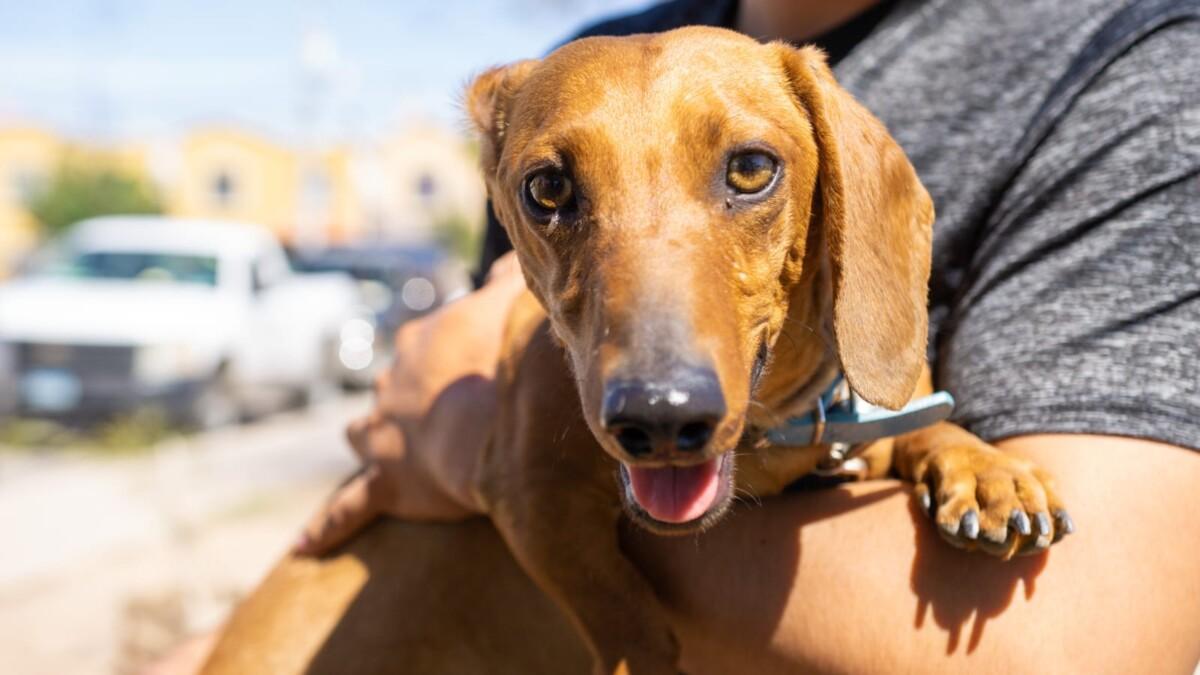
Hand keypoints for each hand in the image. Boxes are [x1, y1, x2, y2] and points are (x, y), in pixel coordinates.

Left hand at [295, 253, 525, 554]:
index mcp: (423, 340)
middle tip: (444, 409)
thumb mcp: (515, 303)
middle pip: (394, 385)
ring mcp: (384, 434)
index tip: (474, 362)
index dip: (451, 353)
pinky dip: (327, 526)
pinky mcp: (386, 483)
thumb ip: (511, 277)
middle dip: (410, 395)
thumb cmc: (511, 359)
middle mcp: (393, 383)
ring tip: (381, 447)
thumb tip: (512, 256)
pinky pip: (349, 507)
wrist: (502, 424)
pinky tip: (303, 546)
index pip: (429, 341)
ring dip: (370, 437)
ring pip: (362, 432)